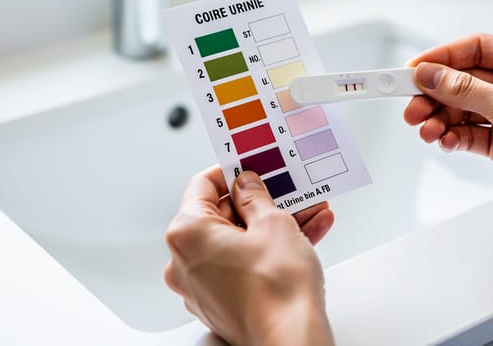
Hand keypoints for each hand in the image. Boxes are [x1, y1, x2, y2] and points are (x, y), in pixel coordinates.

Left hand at [164, 167, 334, 345]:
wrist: (292, 342)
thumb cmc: (277, 292)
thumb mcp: (273, 223)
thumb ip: (256, 196)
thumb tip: (247, 185)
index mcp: (187, 235)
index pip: (203, 185)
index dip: (232, 171)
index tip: (251, 165)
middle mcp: (185, 262)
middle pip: (222, 215)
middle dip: (261, 200)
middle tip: (286, 188)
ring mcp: (203, 286)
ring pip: (238, 241)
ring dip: (273, 224)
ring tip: (307, 211)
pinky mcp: (224, 302)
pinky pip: (244, 264)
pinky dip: (270, 249)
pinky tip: (305, 235)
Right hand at [403, 34, 492, 223]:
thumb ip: (465, 90)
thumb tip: (430, 75)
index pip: (475, 49)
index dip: (441, 58)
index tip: (412, 70)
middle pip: (463, 80)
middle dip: (435, 94)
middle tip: (411, 107)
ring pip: (462, 109)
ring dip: (440, 118)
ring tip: (425, 129)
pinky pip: (468, 133)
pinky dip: (453, 137)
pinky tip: (445, 142)